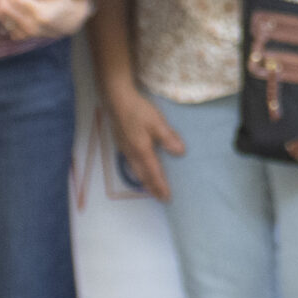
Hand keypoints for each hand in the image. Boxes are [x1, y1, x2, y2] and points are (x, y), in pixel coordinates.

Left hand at [0, 0, 90, 41]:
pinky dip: (5, 15)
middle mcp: (31, 25)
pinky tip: (12, 6)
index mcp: (40, 13)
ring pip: (2, 17)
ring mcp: (27, 32)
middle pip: (5, 8)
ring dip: (1, 3)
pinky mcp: (24, 35)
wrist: (71, 21)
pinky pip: (6, 25)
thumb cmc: (65, 2)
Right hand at [102, 83, 185, 200]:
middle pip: (143, 176)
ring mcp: (124, 148)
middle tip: (160, 198)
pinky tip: (138, 168)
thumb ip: (168, 138)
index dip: (160, 186)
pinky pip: (130, 163)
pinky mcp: (121, 142)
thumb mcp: (157, 123)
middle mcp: (132, 153)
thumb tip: (181, 152)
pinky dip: (137, 171)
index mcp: (142, 151)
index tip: (167, 197)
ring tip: (150, 188)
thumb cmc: (138, 110)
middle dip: (152, 188)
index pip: (153, 173)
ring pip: (135, 170)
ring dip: (143, 181)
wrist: (116, 100)